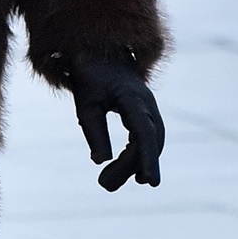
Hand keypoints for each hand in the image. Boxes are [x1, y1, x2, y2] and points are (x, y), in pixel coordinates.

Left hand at [66, 50, 163, 191]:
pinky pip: (147, 138)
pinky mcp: (145, 113)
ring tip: (108, 182)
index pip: (144, 133)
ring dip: (134, 164)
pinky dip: (139, 155)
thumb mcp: (86, 104)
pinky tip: (129, 172)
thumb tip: (100, 161)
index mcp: (132, 99)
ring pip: (150, 142)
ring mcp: (149, 108)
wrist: (101, 54)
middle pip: (148, 142)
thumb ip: (94, 132)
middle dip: (130, 166)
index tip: (148, 182)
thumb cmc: (90, 78)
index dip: (148, 159)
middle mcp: (147, 104)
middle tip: (103, 185)